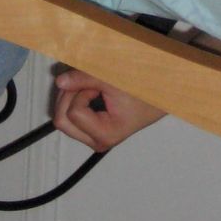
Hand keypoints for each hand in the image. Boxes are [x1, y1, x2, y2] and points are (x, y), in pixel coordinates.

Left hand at [51, 69, 165, 151]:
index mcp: (105, 134)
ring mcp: (93, 137)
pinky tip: (89, 92)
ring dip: (71, 97)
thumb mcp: (112, 80)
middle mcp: (97, 141)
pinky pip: (70, 117)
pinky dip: (74, 101)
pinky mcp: (92, 131)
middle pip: (62, 121)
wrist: (160, 95)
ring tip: (91, 87)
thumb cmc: (143, 90)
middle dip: (69, 96)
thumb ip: (83, 79)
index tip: (97, 86)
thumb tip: (60, 81)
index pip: (73, 113)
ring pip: (62, 120)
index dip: (80, 93)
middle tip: (87, 83)